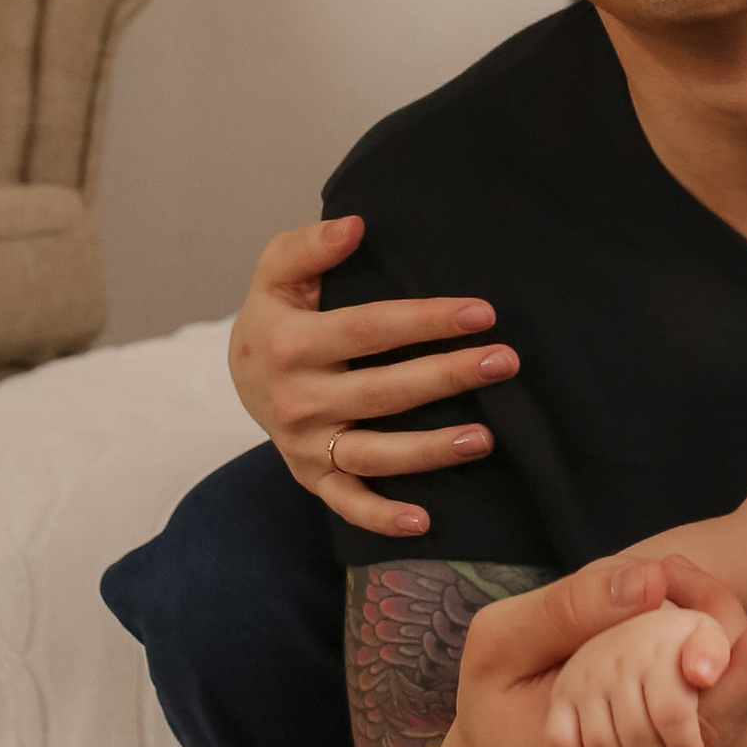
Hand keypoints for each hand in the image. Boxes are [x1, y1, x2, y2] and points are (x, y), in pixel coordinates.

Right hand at [227, 214, 517, 534]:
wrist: (242, 375)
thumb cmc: (278, 314)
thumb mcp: (277, 273)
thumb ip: (310, 246)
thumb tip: (354, 225)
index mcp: (290, 344)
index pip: (368, 330)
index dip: (426, 320)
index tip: (482, 312)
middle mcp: (296, 400)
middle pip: (382, 392)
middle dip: (447, 377)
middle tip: (504, 361)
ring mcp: (305, 445)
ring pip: (374, 454)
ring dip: (430, 451)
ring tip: (486, 438)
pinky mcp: (313, 478)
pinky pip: (348, 505)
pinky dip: (382, 518)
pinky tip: (427, 521)